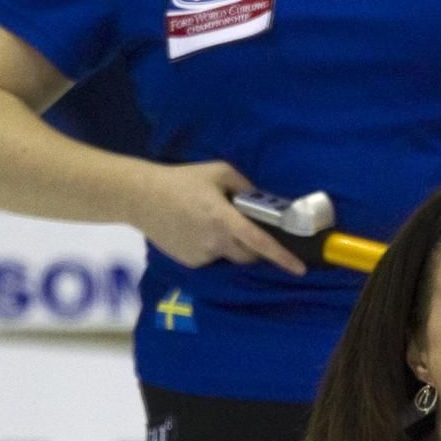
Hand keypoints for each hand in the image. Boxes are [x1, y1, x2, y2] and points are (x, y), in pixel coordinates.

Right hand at [131, 161, 306, 273]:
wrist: (141, 197)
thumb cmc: (182, 180)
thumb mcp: (219, 172)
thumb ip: (245, 186)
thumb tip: (262, 200)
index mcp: (224, 219)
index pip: (259, 243)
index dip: (282, 257)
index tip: (300, 268)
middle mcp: (214, 242)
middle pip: (250, 256)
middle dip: (258, 249)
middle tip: (254, 232)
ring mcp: (201, 256)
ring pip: (230, 257)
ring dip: (233, 246)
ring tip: (214, 223)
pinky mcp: (190, 263)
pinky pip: (213, 259)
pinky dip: (214, 248)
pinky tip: (198, 231)